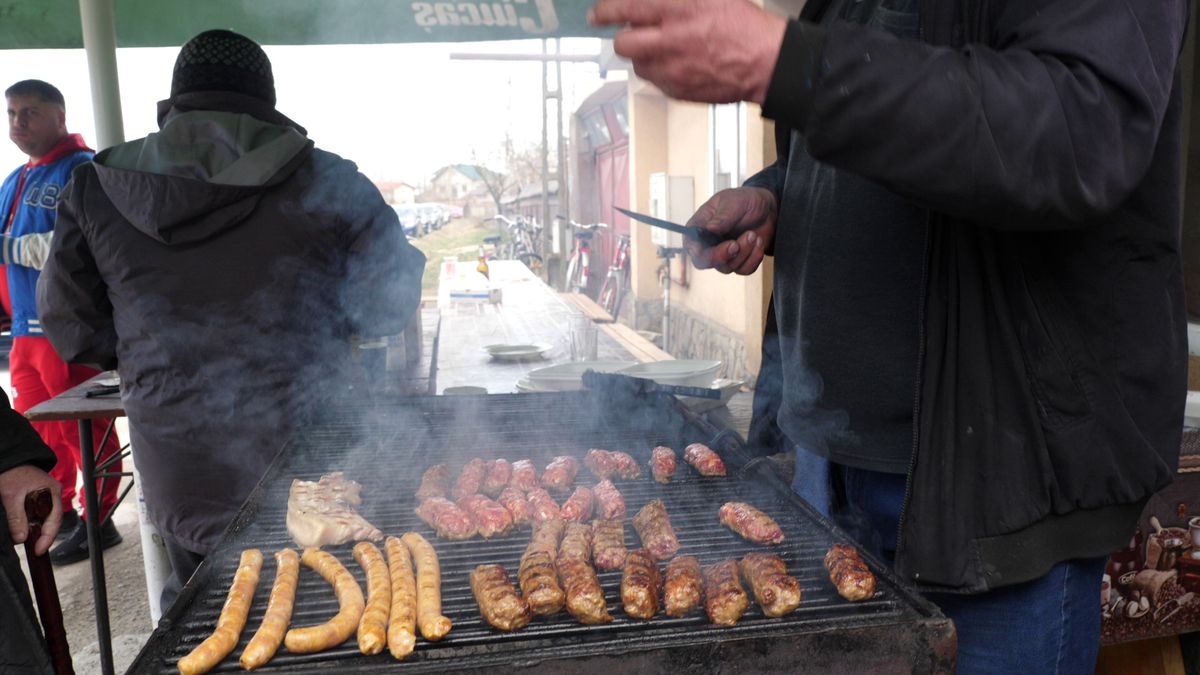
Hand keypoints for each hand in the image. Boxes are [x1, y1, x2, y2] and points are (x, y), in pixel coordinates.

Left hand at [0, 465, 61, 555]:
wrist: (6, 461)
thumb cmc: (11, 473)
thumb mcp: (11, 497)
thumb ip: (17, 518)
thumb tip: (21, 538)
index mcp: (52, 492)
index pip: (55, 519)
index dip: (48, 537)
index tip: (39, 550)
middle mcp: (52, 495)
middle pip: (51, 520)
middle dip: (43, 535)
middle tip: (34, 549)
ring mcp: (45, 496)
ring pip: (44, 518)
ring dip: (35, 530)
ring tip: (28, 542)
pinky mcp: (37, 498)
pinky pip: (37, 514)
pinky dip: (30, 523)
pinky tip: (23, 530)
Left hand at [589, 0, 786, 103]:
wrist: (765, 61)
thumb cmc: (742, 26)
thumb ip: (673, 1)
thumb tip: (648, 3)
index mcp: (676, 10)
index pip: (626, 9)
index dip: (606, 12)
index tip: (597, 15)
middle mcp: (669, 41)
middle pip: (623, 44)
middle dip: (623, 38)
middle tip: (630, 34)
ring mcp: (672, 70)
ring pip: (638, 65)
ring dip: (643, 56)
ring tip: (661, 50)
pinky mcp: (678, 91)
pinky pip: (656, 81)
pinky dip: (660, 72)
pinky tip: (677, 64)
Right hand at [685, 187, 776, 274]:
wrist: (767, 208)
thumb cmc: (746, 200)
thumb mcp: (734, 202)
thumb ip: (722, 217)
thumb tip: (709, 229)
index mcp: (700, 226)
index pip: (691, 244)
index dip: (698, 250)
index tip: (711, 248)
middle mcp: (708, 243)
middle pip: (705, 262)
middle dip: (722, 256)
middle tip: (736, 244)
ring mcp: (723, 254)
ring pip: (727, 267)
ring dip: (744, 252)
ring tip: (753, 234)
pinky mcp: (739, 261)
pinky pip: (743, 270)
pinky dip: (754, 258)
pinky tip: (758, 242)